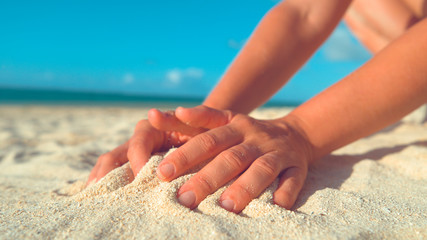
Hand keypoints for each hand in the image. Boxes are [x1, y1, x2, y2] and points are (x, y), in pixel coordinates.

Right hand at [87, 109, 205, 184]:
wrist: (205, 132)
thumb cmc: (202, 128)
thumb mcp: (196, 122)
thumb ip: (177, 121)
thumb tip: (153, 116)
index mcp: (151, 128)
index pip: (138, 145)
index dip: (138, 162)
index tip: (144, 178)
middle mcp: (138, 140)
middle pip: (115, 156)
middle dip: (107, 172)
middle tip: (100, 189)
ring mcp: (133, 154)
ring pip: (110, 166)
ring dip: (101, 179)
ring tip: (92, 194)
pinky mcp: (134, 166)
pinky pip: (114, 175)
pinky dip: (107, 185)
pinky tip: (98, 197)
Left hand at [154, 106, 312, 211]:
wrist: (295, 134)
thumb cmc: (247, 132)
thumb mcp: (222, 120)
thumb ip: (191, 120)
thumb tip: (157, 115)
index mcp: (233, 126)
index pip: (206, 139)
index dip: (184, 155)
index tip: (161, 172)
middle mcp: (254, 138)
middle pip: (230, 157)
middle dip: (207, 178)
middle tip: (184, 199)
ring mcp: (277, 152)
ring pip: (262, 169)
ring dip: (245, 187)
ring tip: (226, 207)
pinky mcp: (297, 167)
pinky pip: (293, 181)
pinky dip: (285, 193)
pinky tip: (275, 206)